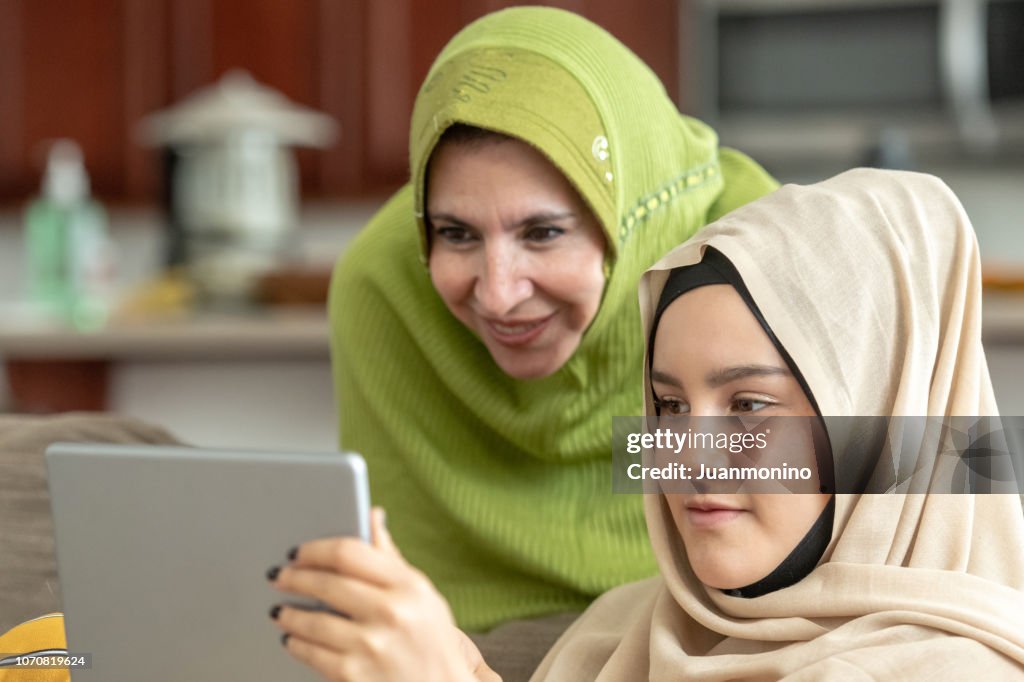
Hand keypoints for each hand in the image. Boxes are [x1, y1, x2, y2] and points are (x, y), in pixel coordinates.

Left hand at [269, 508, 495, 681]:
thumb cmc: (432, 639)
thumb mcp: (422, 594)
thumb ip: (390, 557)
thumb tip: (372, 515)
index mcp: (408, 586)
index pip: (350, 552)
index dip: (315, 549)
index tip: (298, 551)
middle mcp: (392, 613)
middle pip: (327, 584)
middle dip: (294, 578)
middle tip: (279, 576)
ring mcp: (373, 647)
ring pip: (314, 622)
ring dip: (290, 614)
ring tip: (280, 610)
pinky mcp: (355, 676)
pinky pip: (313, 654)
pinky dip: (296, 645)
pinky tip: (292, 639)